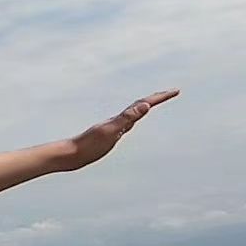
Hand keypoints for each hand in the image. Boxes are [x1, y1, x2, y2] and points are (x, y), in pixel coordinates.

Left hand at [61, 89, 178, 170]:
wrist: (70, 155)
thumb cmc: (89, 145)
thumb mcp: (111, 131)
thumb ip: (127, 118)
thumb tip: (145, 105)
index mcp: (121, 119)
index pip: (145, 104)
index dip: (161, 97)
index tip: (176, 91)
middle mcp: (118, 121)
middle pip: (141, 105)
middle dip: (157, 98)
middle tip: (172, 92)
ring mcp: (113, 128)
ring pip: (134, 114)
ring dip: (146, 106)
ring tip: (155, 102)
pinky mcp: (108, 136)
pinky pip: (126, 124)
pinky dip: (134, 119)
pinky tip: (131, 122)